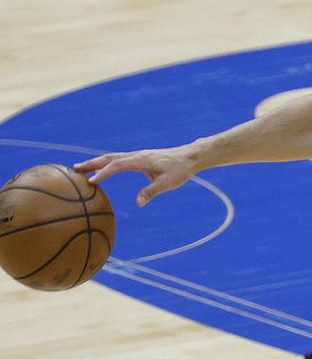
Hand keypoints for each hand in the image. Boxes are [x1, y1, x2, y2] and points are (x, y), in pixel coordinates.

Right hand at [74, 147, 196, 206]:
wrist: (189, 157)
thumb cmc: (179, 170)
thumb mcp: (167, 183)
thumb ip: (152, 192)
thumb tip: (138, 203)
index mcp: (141, 160)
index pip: (117, 165)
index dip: (103, 173)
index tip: (91, 181)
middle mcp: (136, 155)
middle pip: (109, 158)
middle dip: (91, 164)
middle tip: (74, 170)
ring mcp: (137, 155)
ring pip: (112, 157)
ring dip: (96, 162)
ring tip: (81, 168)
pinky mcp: (139, 158)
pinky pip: (118, 159)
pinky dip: (106, 162)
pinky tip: (101, 169)